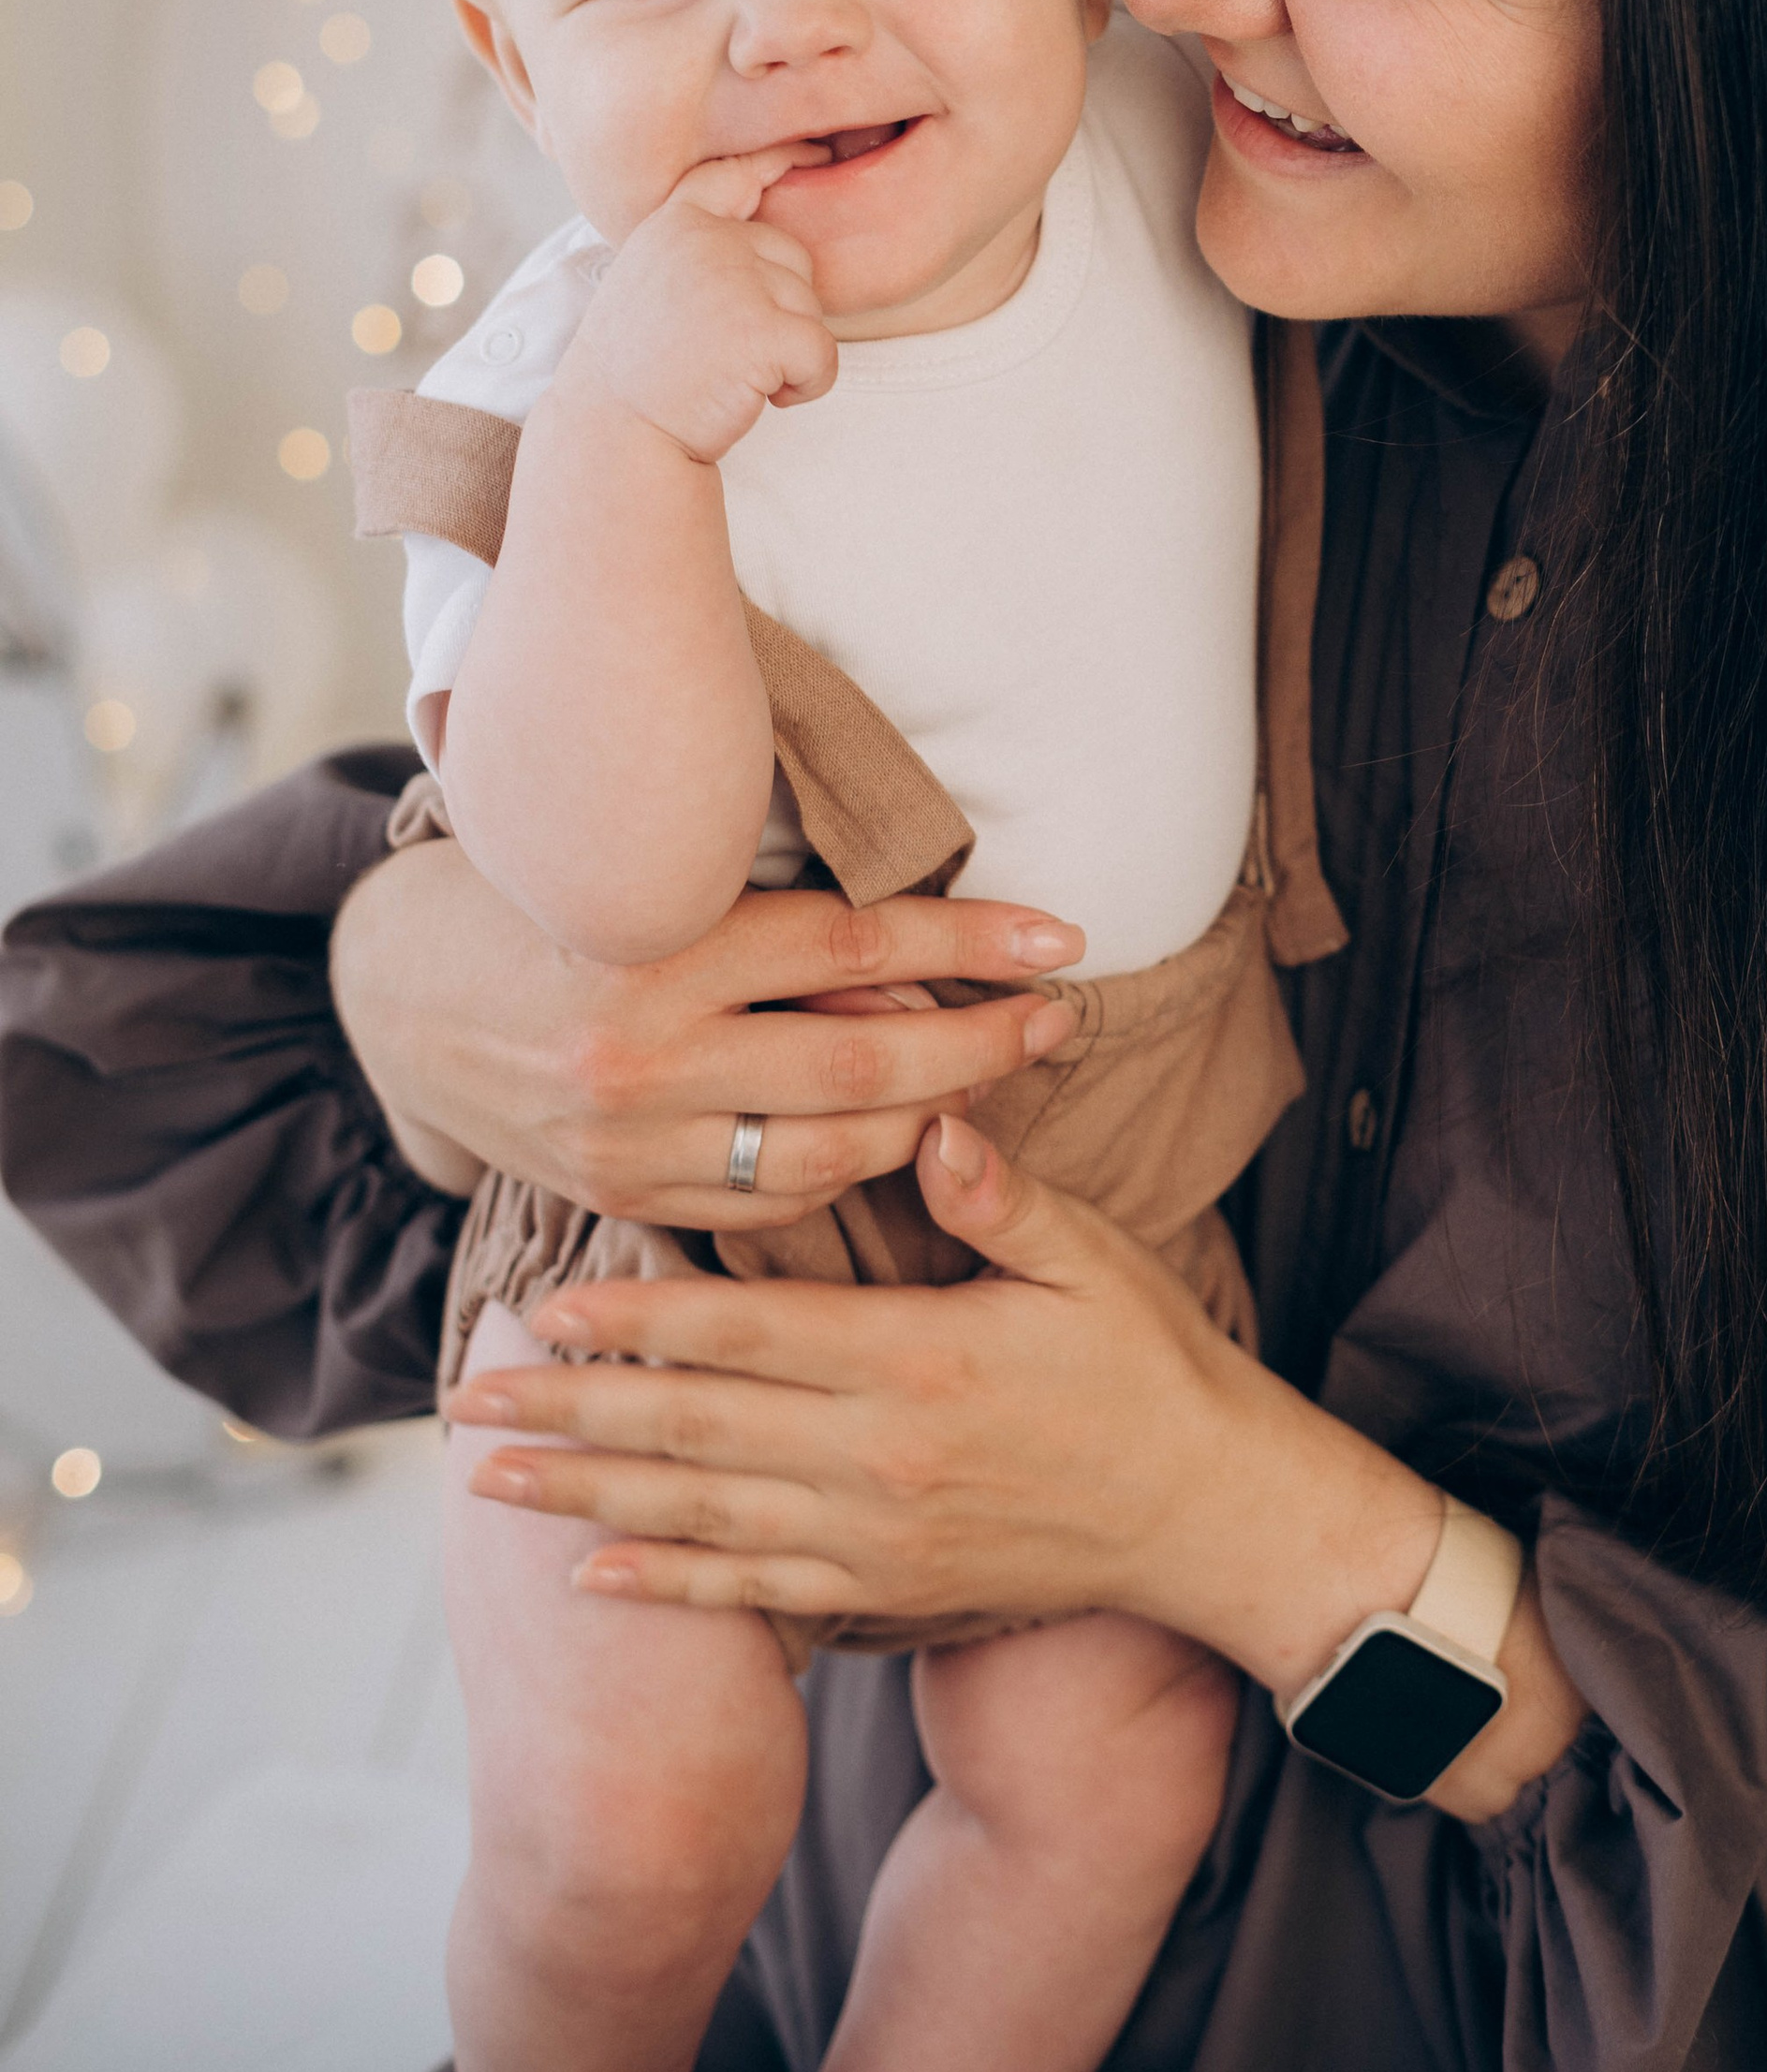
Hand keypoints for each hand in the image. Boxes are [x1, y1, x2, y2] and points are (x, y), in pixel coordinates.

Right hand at [331, 838, 1082, 1233]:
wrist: (398, 993)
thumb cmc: (542, 897)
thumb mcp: (644, 869)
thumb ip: (769, 915)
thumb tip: (915, 969)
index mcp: (655, 944)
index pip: (851, 944)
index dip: (969, 941)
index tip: (1063, 938)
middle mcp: (642, 1052)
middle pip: (860, 1065)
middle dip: (978, 1048)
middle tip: (1055, 1021)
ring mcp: (629, 1141)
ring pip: (827, 1151)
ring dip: (927, 1122)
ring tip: (988, 1079)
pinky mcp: (620, 1198)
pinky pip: (768, 1201)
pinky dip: (843, 1169)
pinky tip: (886, 1136)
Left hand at [445, 1122, 1588, 1815]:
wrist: (1210, 1515)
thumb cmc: (1149, 1364)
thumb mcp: (1088, 1260)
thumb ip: (997, 1195)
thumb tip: (930, 1114)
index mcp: (918, 1360)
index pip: (750, 1332)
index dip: (644, 1316)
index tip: (552, 1303)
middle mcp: (879, 1456)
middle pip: (696, 1428)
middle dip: (574, 1411)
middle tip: (466, 1396)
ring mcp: (876, 1534)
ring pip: (702, 1515)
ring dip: (589, 1495)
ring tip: (490, 1481)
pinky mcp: (887, 1586)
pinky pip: (757, 1592)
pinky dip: (669, 1584)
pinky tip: (594, 1572)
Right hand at [563, 149, 835, 463]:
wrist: (613, 438)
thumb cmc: (636, 374)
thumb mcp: (649, 285)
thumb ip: (696, 250)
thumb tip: (761, 221)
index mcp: (674, 226)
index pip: (734, 176)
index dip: (780, 160)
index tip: (814, 151)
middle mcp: (704, 240)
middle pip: (793, 259)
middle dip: (780, 310)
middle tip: (724, 353)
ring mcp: (734, 280)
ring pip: (811, 309)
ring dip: (790, 354)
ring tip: (730, 376)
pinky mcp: (763, 329)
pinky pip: (824, 352)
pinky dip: (809, 385)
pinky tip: (764, 399)